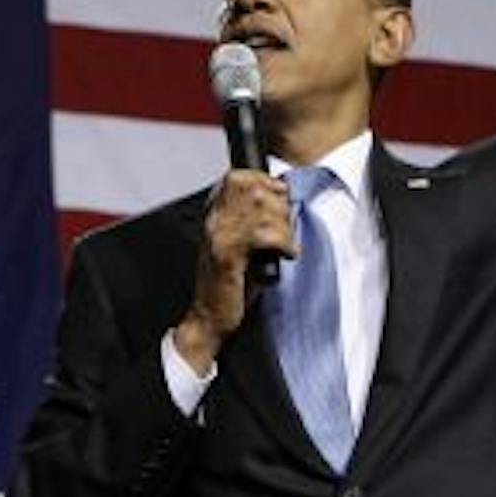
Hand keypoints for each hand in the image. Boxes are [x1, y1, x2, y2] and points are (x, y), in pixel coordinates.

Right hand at [179, 170, 294, 371]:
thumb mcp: (243, 245)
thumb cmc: (230, 286)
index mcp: (215, 214)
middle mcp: (214, 221)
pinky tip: (286, 255)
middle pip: (256, 189)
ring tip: (286, 247)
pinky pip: (264, 236)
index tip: (280, 204)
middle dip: (281, 209)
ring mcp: (219, 237)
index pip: (241, 177)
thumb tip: (283, 196)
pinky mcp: (228, 256)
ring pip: (264, 211)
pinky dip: (283, 244)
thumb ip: (256, 219)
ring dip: (285, 229)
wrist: (209, 319)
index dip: (267, 185)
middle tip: (285, 231)